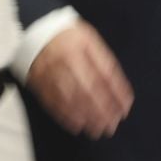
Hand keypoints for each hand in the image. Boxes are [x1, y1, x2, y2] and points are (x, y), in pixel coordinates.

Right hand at [25, 21, 133, 138]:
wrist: (35, 30)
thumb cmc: (68, 36)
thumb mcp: (90, 39)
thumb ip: (104, 61)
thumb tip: (118, 85)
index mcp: (81, 49)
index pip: (102, 75)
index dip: (115, 93)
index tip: (124, 108)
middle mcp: (65, 63)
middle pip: (86, 90)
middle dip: (101, 110)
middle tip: (112, 125)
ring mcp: (50, 74)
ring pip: (70, 99)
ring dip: (85, 117)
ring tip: (98, 130)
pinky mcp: (39, 83)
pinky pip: (53, 103)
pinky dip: (65, 116)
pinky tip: (77, 125)